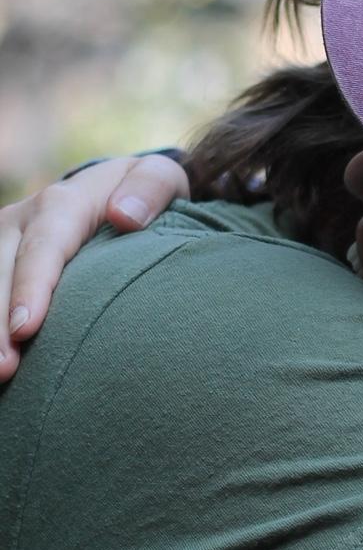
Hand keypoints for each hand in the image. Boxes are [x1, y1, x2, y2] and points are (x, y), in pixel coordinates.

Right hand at [0, 153, 186, 381]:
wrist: (115, 190)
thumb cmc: (143, 194)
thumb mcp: (160, 179)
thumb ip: (151, 189)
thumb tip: (125, 216)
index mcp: (62, 205)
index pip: (42, 248)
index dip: (30, 288)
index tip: (26, 328)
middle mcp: (21, 221)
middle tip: (3, 370)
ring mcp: (3, 242)